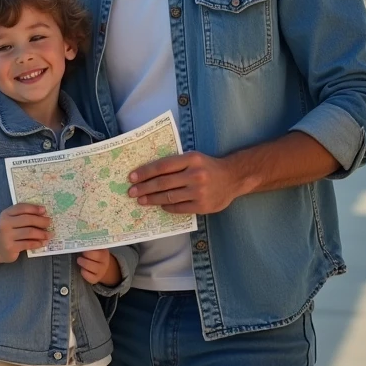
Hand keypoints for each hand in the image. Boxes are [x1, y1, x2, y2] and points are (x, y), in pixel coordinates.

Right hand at [0, 202, 52, 261]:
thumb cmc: (11, 231)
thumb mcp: (14, 220)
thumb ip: (25, 215)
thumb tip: (43, 212)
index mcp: (6, 213)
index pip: (22, 208)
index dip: (34, 208)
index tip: (44, 210)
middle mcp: (5, 223)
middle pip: (27, 219)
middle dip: (41, 221)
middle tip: (49, 223)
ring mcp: (7, 236)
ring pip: (29, 232)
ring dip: (42, 233)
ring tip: (49, 235)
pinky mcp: (11, 247)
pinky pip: (28, 244)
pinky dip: (38, 243)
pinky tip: (43, 243)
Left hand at [76, 248, 120, 285]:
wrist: (103, 266)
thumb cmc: (96, 255)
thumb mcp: (96, 249)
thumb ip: (90, 245)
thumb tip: (79, 243)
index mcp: (104, 253)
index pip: (96, 251)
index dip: (88, 251)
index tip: (83, 249)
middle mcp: (104, 263)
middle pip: (94, 258)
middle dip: (84, 257)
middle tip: (80, 256)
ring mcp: (101, 272)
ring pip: (90, 267)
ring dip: (83, 263)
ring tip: (79, 260)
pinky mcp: (96, 279)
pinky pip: (88, 277)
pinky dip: (83, 272)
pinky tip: (82, 269)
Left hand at [127, 151, 243, 214]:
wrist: (233, 178)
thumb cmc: (207, 167)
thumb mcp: (193, 158)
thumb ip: (175, 163)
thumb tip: (148, 172)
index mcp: (191, 159)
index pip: (162, 166)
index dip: (145, 172)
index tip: (132, 177)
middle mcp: (195, 175)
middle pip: (163, 183)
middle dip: (144, 188)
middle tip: (131, 192)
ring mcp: (199, 191)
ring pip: (169, 196)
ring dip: (152, 199)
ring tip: (141, 200)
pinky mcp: (203, 206)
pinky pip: (179, 208)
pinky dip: (167, 206)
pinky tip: (160, 205)